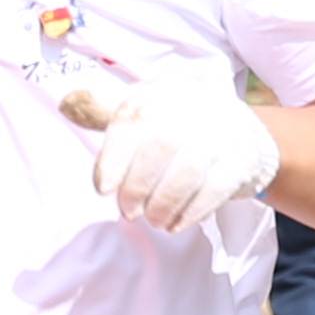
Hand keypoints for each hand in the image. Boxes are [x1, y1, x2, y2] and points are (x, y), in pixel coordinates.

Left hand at [68, 78, 285, 233]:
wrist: (247, 137)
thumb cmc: (180, 127)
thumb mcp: (145, 111)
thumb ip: (106, 111)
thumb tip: (67, 103)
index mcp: (163, 91)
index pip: (133, 119)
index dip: (113, 158)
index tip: (103, 189)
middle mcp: (194, 105)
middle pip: (161, 146)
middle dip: (137, 187)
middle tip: (128, 211)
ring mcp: (222, 132)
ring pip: (188, 170)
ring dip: (163, 204)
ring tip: (153, 220)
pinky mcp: (241, 160)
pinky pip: (215, 189)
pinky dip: (191, 211)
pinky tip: (176, 224)